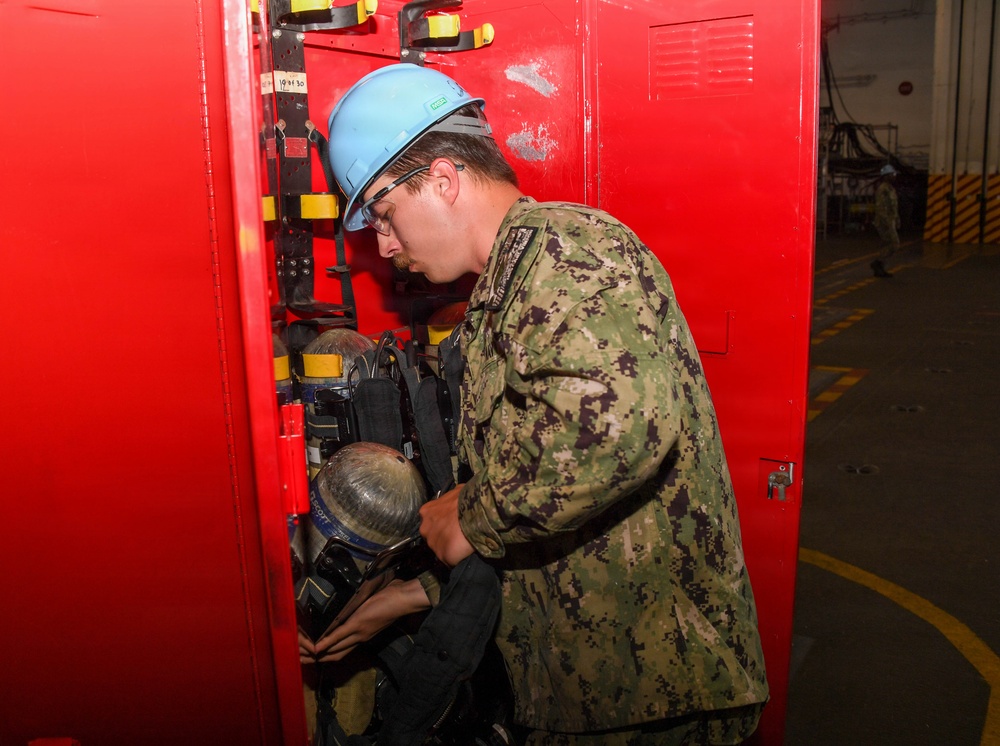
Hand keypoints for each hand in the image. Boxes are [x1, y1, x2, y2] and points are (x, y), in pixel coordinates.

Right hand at [303, 578, 430, 663]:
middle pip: (338, 653)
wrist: (403, 601)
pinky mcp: (357, 624)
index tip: (317, 655)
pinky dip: (326, 642)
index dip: (331, 654)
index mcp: (366, 635)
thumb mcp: (377, 611)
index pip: (345, 649)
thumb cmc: (393, 600)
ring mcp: (359, 632)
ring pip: (336, 647)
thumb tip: (356, 605)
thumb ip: (366, 612)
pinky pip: (338, 635)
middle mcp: (361, 638)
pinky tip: (315, 646)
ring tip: (304, 655)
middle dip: (321, 658)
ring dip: (319, 652)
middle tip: (304, 660)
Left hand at [419, 485, 474, 566]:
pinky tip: (466, 551)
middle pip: (433, 537)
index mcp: (426, 511)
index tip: (453, 525)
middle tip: (459, 535)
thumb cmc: (468, 498)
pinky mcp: (442, 556)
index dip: (443, 525)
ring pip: (441, 550)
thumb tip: (455, 502)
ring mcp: (432, 544)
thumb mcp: (456, 492)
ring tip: (464, 544)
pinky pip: (450, 560)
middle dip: (444, 538)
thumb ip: (451, 501)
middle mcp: (425, 528)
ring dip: (451, 548)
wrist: (477, 511)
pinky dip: (458, 557)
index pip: (432, 522)